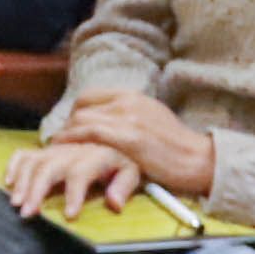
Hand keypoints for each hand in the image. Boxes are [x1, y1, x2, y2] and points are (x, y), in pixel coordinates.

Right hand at [5, 138, 142, 217]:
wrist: (115, 136)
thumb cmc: (123, 160)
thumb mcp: (132, 171)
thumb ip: (124, 186)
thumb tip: (114, 204)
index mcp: (95, 155)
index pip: (81, 172)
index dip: (74, 193)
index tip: (69, 216)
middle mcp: (72, 150)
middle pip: (49, 166)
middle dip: (36, 190)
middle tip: (27, 213)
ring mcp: (56, 150)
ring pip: (33, 161)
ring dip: (22, 182)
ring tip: (16, 203)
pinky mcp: (46, 151)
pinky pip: (25, 153)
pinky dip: (14, 165)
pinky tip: (8, 182)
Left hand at [57, 91, 217, 196]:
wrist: (196, 158)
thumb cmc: (176, 145)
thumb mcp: (151, 118)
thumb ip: (129, 116)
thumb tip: (110, 122)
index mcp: (133, 96)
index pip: (90, 96)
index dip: (75, 112)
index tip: (70, 127)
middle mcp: (128, 102)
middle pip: (82, 107)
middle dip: (67, 124)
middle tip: (62, 141)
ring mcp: (128, 118)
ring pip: (83, 120)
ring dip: (66, 134)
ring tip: (58, 148)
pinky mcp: (128, 138)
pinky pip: (90, 134)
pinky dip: (73, 140)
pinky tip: (64, 150)